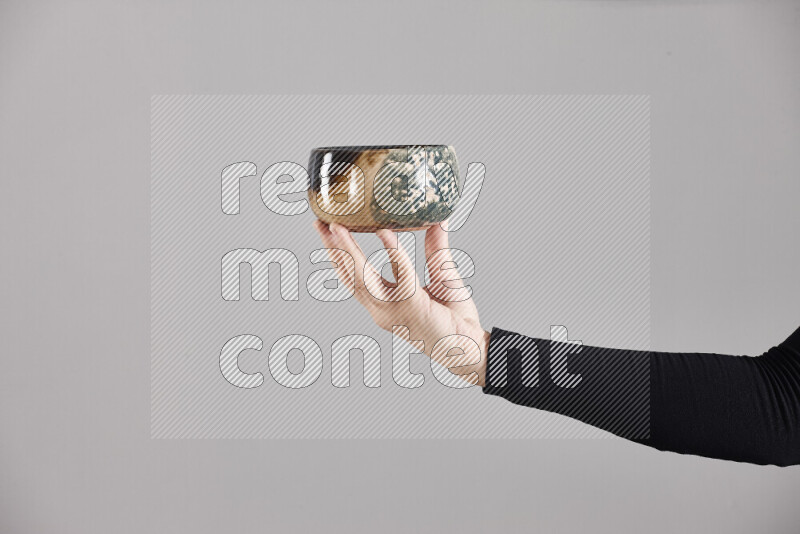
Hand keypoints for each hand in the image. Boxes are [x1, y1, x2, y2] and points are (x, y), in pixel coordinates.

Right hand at [313, 220, 488, 385]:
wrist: (473, 349)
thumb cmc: (456, 320)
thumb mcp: (443, 276)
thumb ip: (436, 250)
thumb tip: (438, 221)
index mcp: (385, 302)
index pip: (353, 277)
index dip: (339, 254)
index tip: (329, 230)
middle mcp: (383, 309)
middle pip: (348, 277)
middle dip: (332, 249)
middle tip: (320, 223)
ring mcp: (394, 310)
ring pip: (362, 277)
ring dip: (347, 251)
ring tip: (337, 227)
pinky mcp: (412, 307)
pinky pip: (399, 275)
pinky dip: (391, 252)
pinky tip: (384, 233)